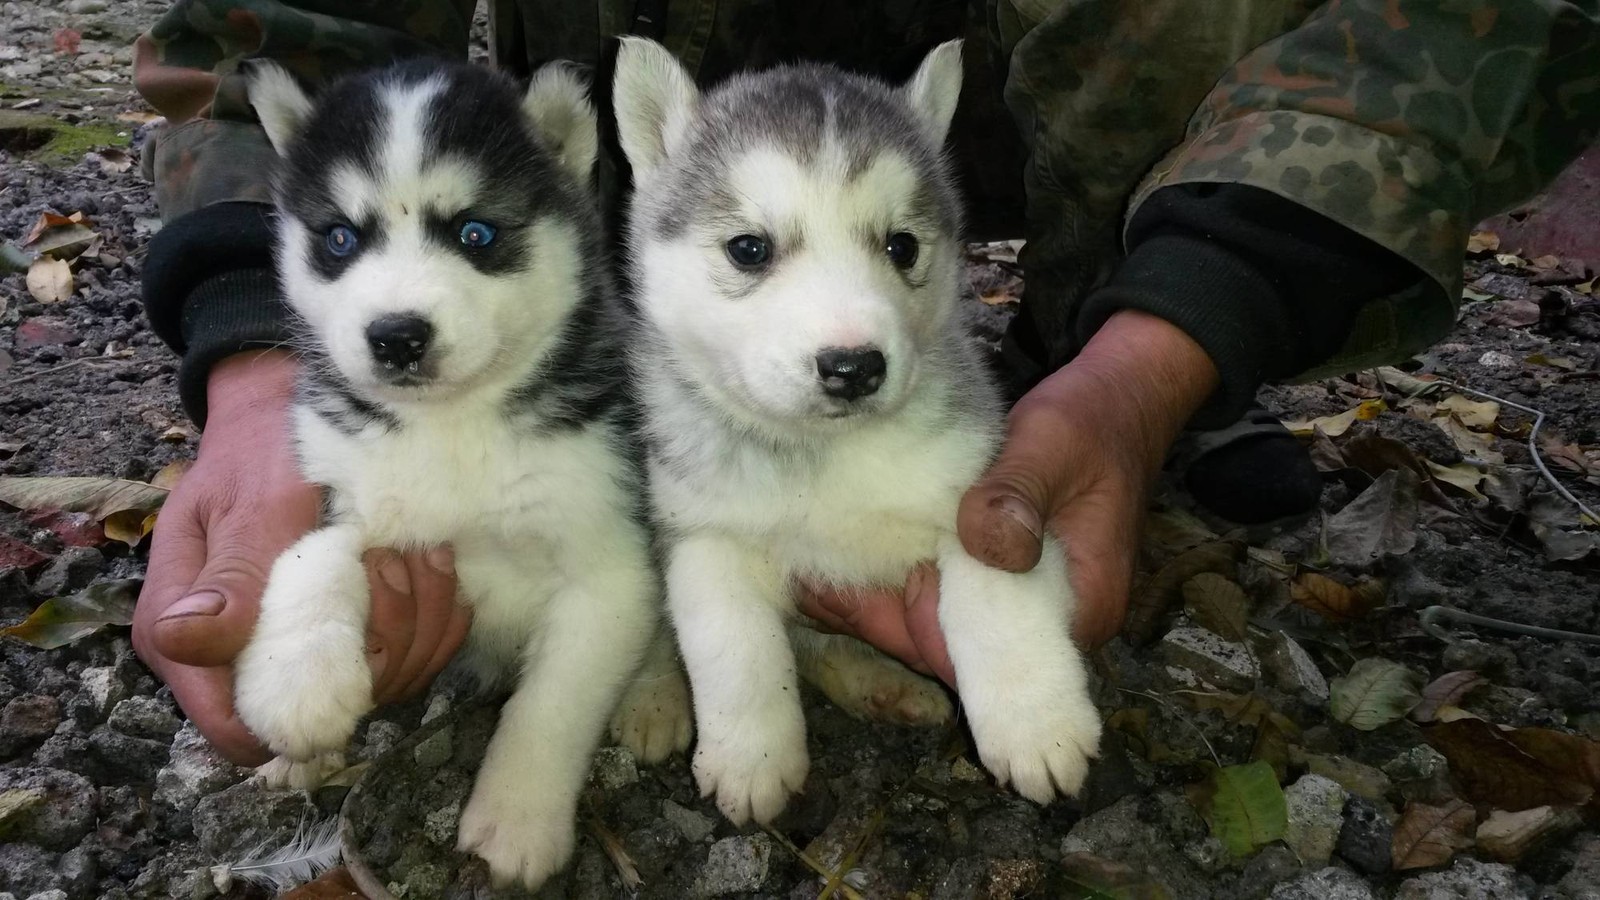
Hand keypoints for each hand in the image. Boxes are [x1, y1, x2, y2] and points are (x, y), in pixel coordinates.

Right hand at [131, 351, 470, 764]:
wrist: (293, 421)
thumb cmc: (260, 456)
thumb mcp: (247, 506)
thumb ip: (230, 576)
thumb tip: (183, 639)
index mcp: (189, 636)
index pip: (236, 728)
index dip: (296, 712)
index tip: (348, 641)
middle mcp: (243, 660)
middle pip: (328, 711)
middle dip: (378, 643)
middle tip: (388, 560)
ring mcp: (308, 652)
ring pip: (386, 684)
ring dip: (417, 620)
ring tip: (412, 551)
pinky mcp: (360, 635)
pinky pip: (419, 657)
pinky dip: (439, 615)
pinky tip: (432, 563)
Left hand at [799, 310, 1218, 682]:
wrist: (1116, 399)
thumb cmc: (1093, 422)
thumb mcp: (1055, 445)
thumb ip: (1019, 492)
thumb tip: (989, 543)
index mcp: (1074, 608)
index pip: (981, 655)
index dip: (910, 632)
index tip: (843, 599)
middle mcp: (1039, 621)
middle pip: (942, 643)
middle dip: (875, 612)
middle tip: (803, 575)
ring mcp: (1009, 598)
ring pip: (928, 618)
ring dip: (874, 592)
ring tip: (803, 558)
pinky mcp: (987, 572)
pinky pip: (929, 587)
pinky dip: (886, 569)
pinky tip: (831, 546)